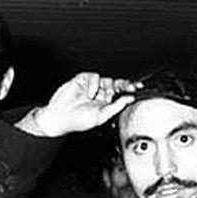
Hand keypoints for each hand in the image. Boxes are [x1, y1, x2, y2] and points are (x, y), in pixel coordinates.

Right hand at [21, 72, 139, 136]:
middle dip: (121, 86)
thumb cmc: (77, 120)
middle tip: (125, 89)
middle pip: (116, 83)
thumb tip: (129, 99)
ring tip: (96, 97)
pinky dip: (93, 84)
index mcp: (105, 102)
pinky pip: (93, 76)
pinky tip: (89, 94)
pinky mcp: (81, 80)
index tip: (137, 87)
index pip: (121, 92)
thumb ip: (117, 107)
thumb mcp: (101, 117)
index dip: (129, 88)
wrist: (59, 117)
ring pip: (105, 79)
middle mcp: (99, 93)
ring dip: (104, 88)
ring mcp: (90, 86)